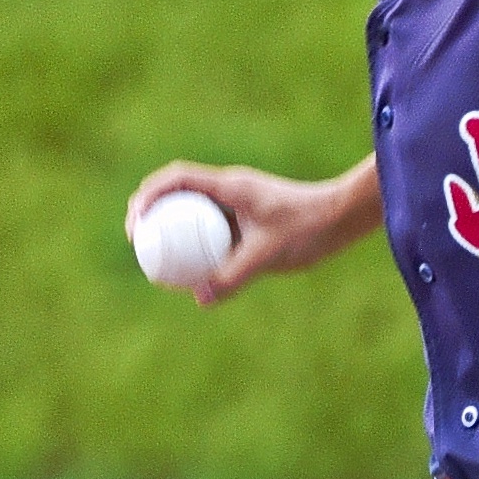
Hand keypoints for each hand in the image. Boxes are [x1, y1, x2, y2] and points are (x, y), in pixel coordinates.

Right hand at [129, 162, 362, 305]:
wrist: (342, 218)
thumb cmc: (309, 227)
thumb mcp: (269, 254)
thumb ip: (234, 275)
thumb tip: (199, 299)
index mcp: (230, 186)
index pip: (176, 180)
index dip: (148, 198)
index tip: (136, 226)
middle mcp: (229, 190)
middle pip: (176, 192)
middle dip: (149, 211)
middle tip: (137, 242)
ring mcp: (236, 205)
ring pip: (191, 211)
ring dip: (169, 227)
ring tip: (153, 258)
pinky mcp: (245, 221)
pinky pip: (209, 229)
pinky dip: (192, 243)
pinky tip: (188, 272)